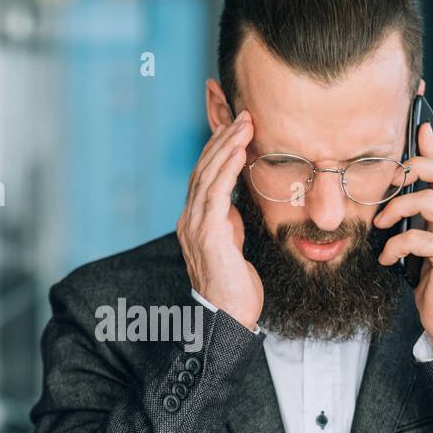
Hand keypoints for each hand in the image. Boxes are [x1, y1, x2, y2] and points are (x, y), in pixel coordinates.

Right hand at [176, 109, 262, 330]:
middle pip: (202, 169)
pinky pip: (215, 193)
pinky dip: (227, 168)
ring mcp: (195, 227)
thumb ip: (229, 220)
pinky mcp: (207, 235)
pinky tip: (239, 150)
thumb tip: (234, 198)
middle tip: (242, 114)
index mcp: (195, 221)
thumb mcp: (232, 244)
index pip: (203, 176)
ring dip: (226, 146)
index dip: (217, 149)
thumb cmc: (234, 287)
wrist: (228, 318)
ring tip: (244, 124)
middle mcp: (189, 220)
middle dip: (222, 139)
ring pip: (207, 176)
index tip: (234, 126)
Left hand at [372, 123, 432, 356]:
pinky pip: (418, 237)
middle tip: (390, 181)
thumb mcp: (430, 239)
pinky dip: (395, 245)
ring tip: (380, 225)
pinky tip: (386, 258)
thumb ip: (423, 214)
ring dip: (396, 210)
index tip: (417, 127)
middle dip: (415, 168)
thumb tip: (405, 188)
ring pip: (430, 201)